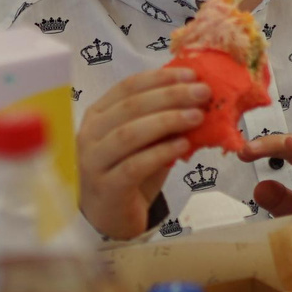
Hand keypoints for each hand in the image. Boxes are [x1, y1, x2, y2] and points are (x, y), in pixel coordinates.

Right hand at [75, 65, 209, 240]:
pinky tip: (183, 146)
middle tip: (202, 93)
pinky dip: (160, 153)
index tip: (192, 74)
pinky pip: (134, 166)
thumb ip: (160, 119)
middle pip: (129, 107)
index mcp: (97, 115)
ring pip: (129, 134)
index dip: (160, 78)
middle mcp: (90, 134)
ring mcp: (94, 162)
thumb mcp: (144, 141)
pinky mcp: (106, 187)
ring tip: (197, 117)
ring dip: (166, 121)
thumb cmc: (128, 173)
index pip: (127, 87)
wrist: (109, 217)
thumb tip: (196, 95)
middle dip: (169, 96)